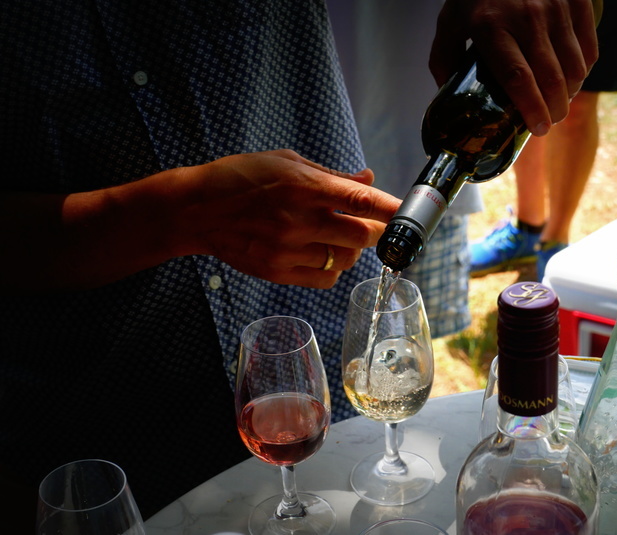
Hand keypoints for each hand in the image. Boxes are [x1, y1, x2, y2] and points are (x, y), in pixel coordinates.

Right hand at [174, 150, 399, 287]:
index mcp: (304, 186)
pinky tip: (324, 254)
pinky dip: (334, 268)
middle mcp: (299, 220)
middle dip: (377, 232)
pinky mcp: (278, 271)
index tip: (410, 212)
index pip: (362, 199)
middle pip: (362, 236)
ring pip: (346, 259)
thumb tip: (368, 179)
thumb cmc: (241, 178)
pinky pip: (325, 278)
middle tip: (374, 226)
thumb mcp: (287, 163)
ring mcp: (288, 249)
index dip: (393, 207)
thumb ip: (332, 175)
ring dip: (352, 250)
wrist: (195, 209)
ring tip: (339, 236)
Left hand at [429, 0, 599, 135]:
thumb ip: (443, 59)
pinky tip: (572, 78)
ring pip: (574, 66)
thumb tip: (446, 96)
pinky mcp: (576, 1)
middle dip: (554, 109)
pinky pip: (589, 47)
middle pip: (551, 78)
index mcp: (491, 27)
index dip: (531, 108)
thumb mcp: (450, 22)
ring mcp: (555, 8)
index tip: (538, 128)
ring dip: (570, 92)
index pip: (517, 77)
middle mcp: (527, 18)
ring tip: (559, 103)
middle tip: (548, 122)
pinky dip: (583, 69)